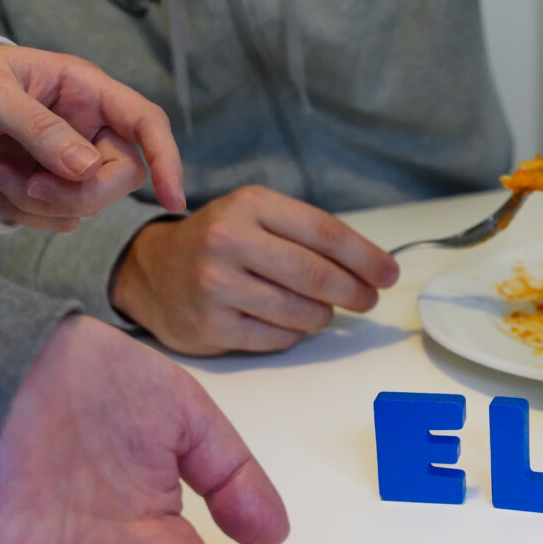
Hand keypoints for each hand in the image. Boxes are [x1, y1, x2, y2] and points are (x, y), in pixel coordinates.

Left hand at [0, 44, 185, 230]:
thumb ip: (42, 130)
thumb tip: (88, 169)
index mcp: (87, 91)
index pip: (146, 124)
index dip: (167, 159)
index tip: (173, 199)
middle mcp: (90, 126)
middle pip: (123, 176)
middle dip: (79, 192)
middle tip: (31, 187)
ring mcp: (74, 159)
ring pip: (91, 202)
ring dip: (44, 202)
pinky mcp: (54, 185)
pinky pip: (64, 218)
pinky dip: (31, 213)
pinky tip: (1, 185)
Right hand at [112, 184, 399, 354]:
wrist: (153, 272)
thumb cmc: (221, 243)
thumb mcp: (256, 216)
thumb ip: (308, 236)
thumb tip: (374, 269)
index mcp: (250, 205)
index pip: (326, 234)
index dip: (366, 258)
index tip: (389, 274)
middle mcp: (230, 241)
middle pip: (318, 276)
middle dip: (355, 292)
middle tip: (369, 300)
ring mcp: (217, 286)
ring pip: (301, 313)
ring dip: (323, 316)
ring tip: (321, 310)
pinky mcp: (211, 326)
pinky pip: (278, 339)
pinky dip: (293, 334)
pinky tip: (287, 322)